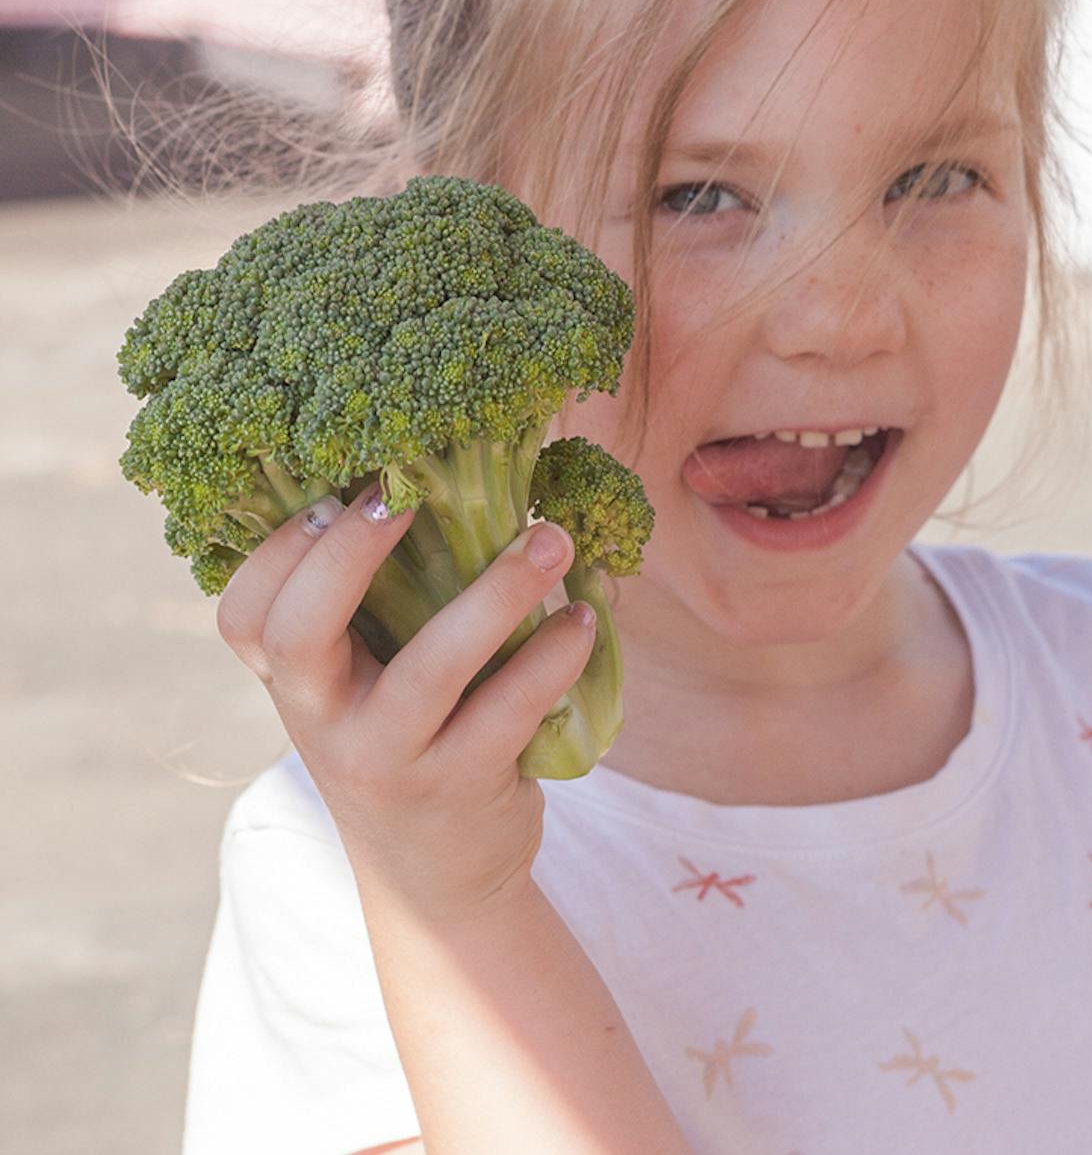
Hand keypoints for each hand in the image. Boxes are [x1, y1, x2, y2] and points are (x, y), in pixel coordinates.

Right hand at [214, 484, 597, 920]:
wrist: (439, 880)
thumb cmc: (410, 742)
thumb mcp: (368, 684)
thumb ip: (382, 606)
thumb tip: (461, 474)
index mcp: (293, 683)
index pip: (245, 615)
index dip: (280, 548)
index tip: (343, 491)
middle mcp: (323, 722)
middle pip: (299, 632)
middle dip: (352, 552)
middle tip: (413, 492)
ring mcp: (386, 762)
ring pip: (428, 670)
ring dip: (496, 594)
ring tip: (551, 541)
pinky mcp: (456, 790)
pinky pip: (506, 711)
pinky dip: (552, 656)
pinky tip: (583, 620)